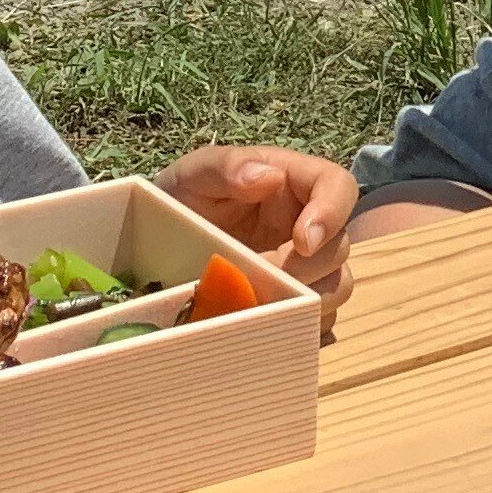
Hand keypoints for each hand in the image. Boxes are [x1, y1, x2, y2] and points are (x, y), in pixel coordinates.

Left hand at [155, 146, 355, 319]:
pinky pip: (316, 321)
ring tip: (258, 303)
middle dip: (305, 268)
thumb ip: (226, 167)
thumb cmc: (177, 201)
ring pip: (336, 286)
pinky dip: (296, 325)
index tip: (302, 242)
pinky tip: (262, 322)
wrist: (153, 250)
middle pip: (339, 246)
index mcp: (290, 184)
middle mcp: (304, 225)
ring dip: (305, 300)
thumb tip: (269, 176)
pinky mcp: (293, 303)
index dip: (332, 213)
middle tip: (261, 278)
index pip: (338, 187)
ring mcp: (303, 268)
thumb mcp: (193, 175)